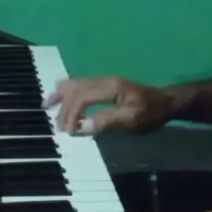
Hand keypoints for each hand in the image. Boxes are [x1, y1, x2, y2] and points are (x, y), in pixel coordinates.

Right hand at [42, 75, 174, 133]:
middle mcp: (103, 80)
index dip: (72, 114)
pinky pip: (80, 84)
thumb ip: (107, 121)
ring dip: (60, 95)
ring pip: (75, 83)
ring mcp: (103, 80)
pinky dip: (67, 90)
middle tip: (57, 127)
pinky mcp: (104, 84)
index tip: (68, 131)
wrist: (165, 102)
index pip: (82, 97)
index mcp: (110, 87)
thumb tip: (83, 126)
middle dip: (64, 108)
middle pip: (75, 89)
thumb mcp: (133, 120)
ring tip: (46, 105)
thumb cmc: (151, 112)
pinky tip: (59, 94)